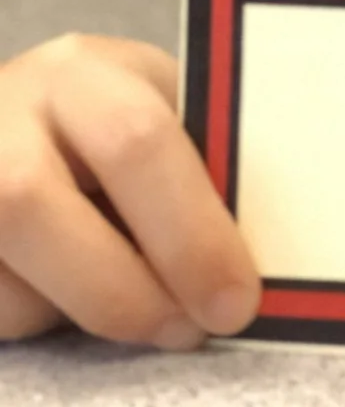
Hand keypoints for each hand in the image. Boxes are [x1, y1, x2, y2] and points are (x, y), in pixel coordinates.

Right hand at [0, 36, 258, 347]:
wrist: (10, 126)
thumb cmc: (110, 131)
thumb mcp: (158, 116)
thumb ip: (200, 171)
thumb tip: (256, 264)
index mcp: (80, 74)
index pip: (134, 139)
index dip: (189, 231)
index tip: (236, 300)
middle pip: (33, 205)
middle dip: (126, 291)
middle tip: (187, 332)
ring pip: (1, 278)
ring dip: (79, 312)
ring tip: (132, 303)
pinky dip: (35, 319)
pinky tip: (63, 290)